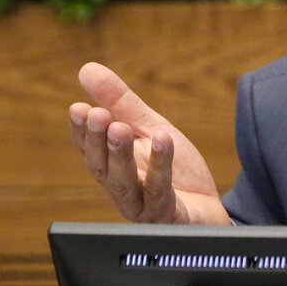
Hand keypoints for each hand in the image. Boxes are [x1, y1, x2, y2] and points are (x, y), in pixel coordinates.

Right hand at [69, 62, 229, 224]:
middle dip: (97, 140)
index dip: (81, 130)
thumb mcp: (151, 129)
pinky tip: (163, 140)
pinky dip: (160, 165)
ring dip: (120, 154)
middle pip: (101, 166)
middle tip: (96, 115)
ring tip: (120, 128)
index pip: (88, 149)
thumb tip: (87, 69)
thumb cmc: (176, 172)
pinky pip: (160, 191)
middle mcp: (121, 188)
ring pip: (124, 183)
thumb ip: (121, 103)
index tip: (78, 108)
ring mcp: (142, 206)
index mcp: (114, 167)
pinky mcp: (167, 216)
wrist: (208, 211)